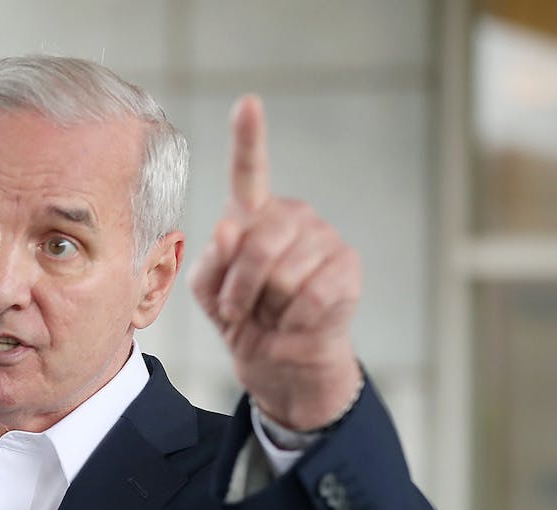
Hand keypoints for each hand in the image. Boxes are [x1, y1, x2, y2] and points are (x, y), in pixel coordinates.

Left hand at [190, 95, 363, 430]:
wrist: (279, 360)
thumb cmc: (243, 317)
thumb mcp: (209, 291)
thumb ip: (211, 261)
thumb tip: (228, 228)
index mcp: (253, 215)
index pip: (249, 170)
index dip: (248, 137)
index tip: (247, 102)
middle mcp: (292, 217)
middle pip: (256, 242)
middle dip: (239, 286)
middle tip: (241, 307)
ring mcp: (324, 239)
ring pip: (283, 273)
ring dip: (267, 306)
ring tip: (274, 311)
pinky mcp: (347, 268)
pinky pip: (309, 295)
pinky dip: (294, 319)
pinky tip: (298, 319)